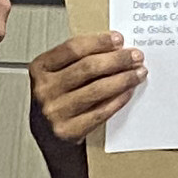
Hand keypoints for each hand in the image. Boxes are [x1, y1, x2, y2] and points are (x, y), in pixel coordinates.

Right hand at [28, 29, 145, 144]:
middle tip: (135, 56)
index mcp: (40, 68)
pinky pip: (101, 111)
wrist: (47, 137)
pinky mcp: (69, 130)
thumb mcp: (57, 75)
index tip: (118, 39)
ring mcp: (56, 111)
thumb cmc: (56, 101)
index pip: (73, 48)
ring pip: (98, 89)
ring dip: (123, 79)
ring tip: (138, 73)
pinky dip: (118, 100)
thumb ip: (78, 61)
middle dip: (117, 59)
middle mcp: (45, 89)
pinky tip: (128, 91)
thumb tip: (115, 49)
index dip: (99, 41)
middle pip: (88, 67)